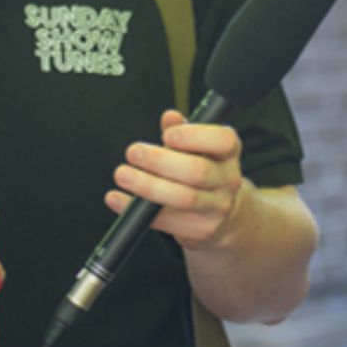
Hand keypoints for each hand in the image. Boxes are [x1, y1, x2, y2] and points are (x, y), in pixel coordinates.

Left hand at [106, 109, 248, 248]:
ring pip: (183, 198)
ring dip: (147, 186)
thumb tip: (170, 117)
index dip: (194, 137)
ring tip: (123, 174)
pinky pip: (164, 221)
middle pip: (197, 171)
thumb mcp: (198, 146)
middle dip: (161, 161)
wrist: (221, 213)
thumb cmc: (204, 169)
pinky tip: (117, 198)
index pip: (222, 141)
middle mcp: (228, 180)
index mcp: (229, 152)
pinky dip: (135, 209)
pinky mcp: (200, 230)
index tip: (166, 136)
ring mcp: (217, 207)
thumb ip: (182, 130)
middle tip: (134, 152)